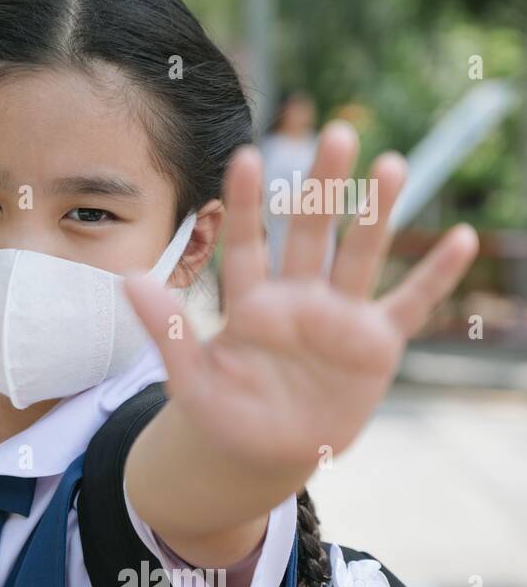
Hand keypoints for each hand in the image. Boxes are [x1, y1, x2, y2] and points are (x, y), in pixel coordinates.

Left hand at [124, 120, 478, 473]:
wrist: (261, 453)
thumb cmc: (222, 411)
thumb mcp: (189, 377)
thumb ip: (167, 329)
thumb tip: (126, 279)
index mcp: (249, 303)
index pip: (246, 244)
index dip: (245, 204)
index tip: (245, 157)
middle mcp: (296, 298)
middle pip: (310, 234)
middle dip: (322, 187)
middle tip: (336, 132)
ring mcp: (338, 318)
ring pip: (360, 255)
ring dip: (375, 213)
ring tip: (390, 165)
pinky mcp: (374, 345)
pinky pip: (409, 304)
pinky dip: (434, 277)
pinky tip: (460, 240)